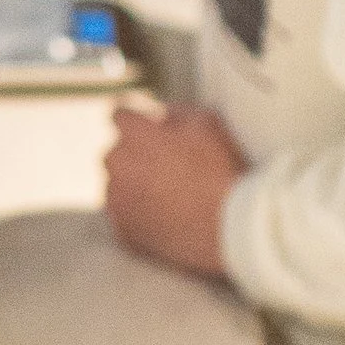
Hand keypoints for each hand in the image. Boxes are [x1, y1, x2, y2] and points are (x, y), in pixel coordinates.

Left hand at [105, 103, 247, 278]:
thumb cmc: (220, 171)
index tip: (150, 130)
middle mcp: (117, 165)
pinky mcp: (124, 232)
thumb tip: (164, 115)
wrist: (227, 227)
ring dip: (135, 188)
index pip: (120, 116)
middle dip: (135, 156)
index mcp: (134, 135)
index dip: (138, 122)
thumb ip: (178, 113)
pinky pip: (125, 219)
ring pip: (118, 188)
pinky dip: (139, 218)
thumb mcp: (207, 124)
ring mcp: (117, 201)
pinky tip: (167, 219)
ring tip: (171, 197)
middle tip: (167, 167)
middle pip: (116, 154)